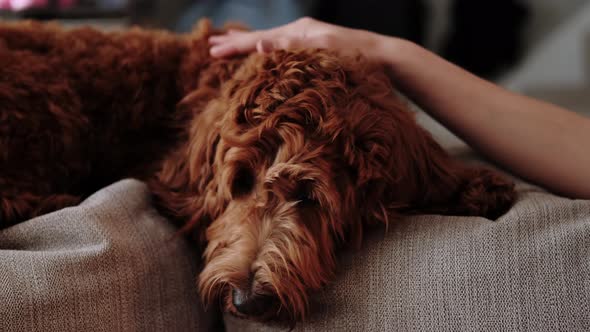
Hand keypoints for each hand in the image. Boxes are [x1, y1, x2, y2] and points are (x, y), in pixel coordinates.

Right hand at [209, 17, 381, 60]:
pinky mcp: (314, 49)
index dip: (235, 46)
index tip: (212, 50)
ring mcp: (307, 39)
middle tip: (211, 46)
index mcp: (298, 31)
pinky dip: (266, 51)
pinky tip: (264, 55)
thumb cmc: (355, 55)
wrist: (383, 56)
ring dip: (248, 46)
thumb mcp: (322, 50)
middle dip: (235, 43)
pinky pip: (282, 49)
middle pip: (260, 38)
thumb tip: (260, 47)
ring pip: (270, 42)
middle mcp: (300, 32)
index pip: (258, 39)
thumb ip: (292, 47)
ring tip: (230, 46)